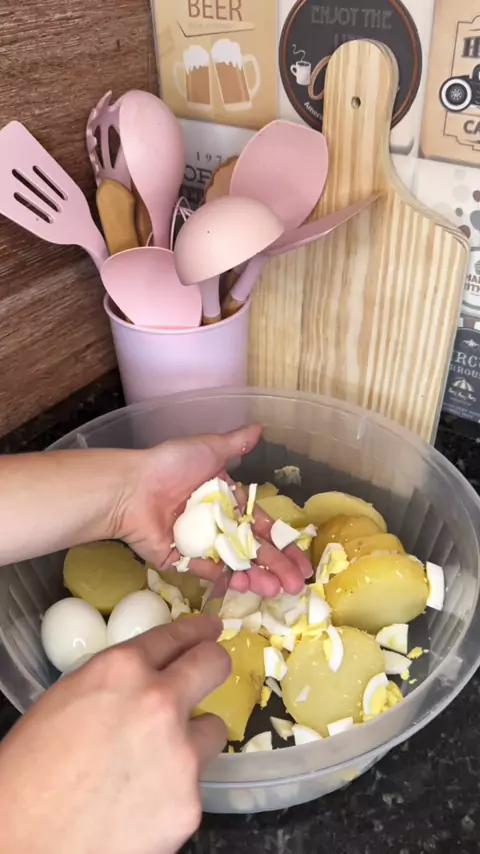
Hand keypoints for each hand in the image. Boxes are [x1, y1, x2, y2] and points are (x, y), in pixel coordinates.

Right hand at [0, 617, 229, 853]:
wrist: (23, 844)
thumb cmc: (29, 771)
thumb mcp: (68, 700)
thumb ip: (116, 684)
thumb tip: (145, 680)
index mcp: (122, 670)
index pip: (175, 635)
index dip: (195, 630)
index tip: (209, 630)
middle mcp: (160, 703)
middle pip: (212, 665)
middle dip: (213, 664)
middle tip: (210, 669)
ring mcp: (181, 755)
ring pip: (211, 732)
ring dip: (191, 739)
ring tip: (155, 762)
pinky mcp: (189, 804)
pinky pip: (193, 784)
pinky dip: (174, 789)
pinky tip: (141, 803)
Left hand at [116, 424, 311, 596]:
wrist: (133, 488)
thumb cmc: (170, 465)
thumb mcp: (207, 449)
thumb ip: (235, 444)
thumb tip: (259, 426)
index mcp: (226, 501)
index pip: (262, 526)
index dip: (283, 543)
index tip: (302, 562)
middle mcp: (216, 524)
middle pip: (253, 549)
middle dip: (277, 567)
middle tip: (296, 586)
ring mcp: (200, 544)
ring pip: (235, 564)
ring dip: (258, 577)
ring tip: (276, 590)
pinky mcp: (181, 560)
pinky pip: (207, 571)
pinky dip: (227, 579)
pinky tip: (247, 586)